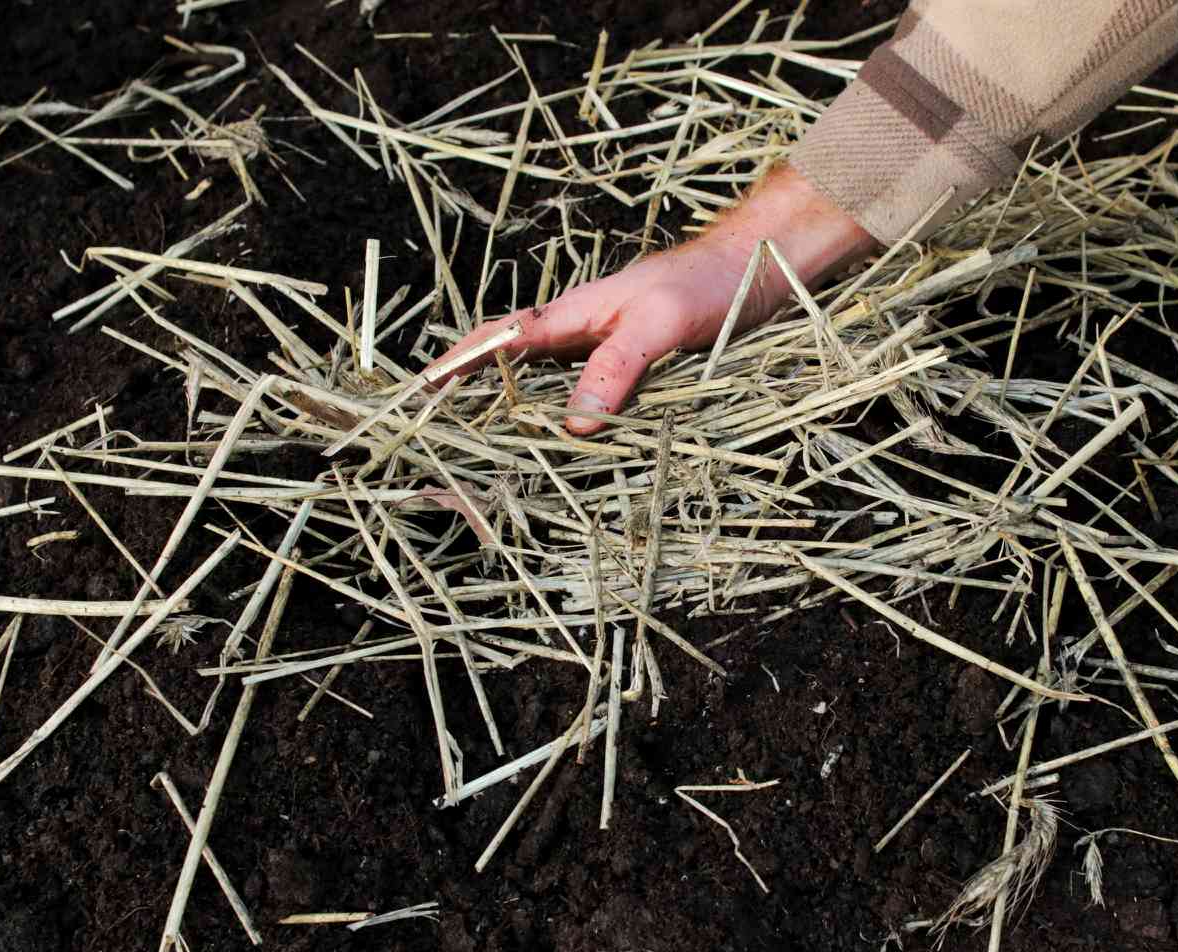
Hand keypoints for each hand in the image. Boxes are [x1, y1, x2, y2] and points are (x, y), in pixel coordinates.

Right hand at [427, 163, 878, 433]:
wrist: (758, 269)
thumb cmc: (705, 285)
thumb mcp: (657, 325)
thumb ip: (616, 368)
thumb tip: (574, 423)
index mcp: (572, 316)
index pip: (500, 340)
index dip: (458, 365)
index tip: (419, 393)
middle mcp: (582, 334)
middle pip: (514, 367)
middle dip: (476, 398)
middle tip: (443, 438)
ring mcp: (607, 351)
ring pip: (548, 386)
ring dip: (521, 416)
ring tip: (490, 456)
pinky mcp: (636, 368)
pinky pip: (589, 398)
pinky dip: (569, 420)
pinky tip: (568, 448)